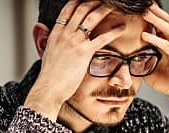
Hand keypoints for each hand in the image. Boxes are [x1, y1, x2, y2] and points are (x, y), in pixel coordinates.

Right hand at [25, 0, 126, 119]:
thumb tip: (47, 36)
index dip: (78, 1)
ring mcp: (74, 42)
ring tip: (115, 6)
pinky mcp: (84, 52)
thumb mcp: (47, 53)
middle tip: (105, 0)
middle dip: (95, 2)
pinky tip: (122, 27)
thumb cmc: (50, 75)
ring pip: (92, 18)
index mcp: (56, 33)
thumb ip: (50, 41)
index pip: (67, 10)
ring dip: (105, 9)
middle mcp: (65, 34)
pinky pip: (102, 38)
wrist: (49, 87)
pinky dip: (114, 30)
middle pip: (82, 9)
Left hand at [141, 3, 168, 108]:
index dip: (150, 16)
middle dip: (154, 12)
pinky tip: (145, 35)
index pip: (159, 25)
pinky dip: (155, 39)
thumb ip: (140, 61)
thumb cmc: (168, 82)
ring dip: (155, 20)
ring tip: (144, 13)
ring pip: (167, 29)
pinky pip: (166, 46)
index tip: (138, 8)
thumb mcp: (148, 69)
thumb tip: (124, 59)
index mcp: (168, 43)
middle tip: (143, 4)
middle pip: (165, 21)